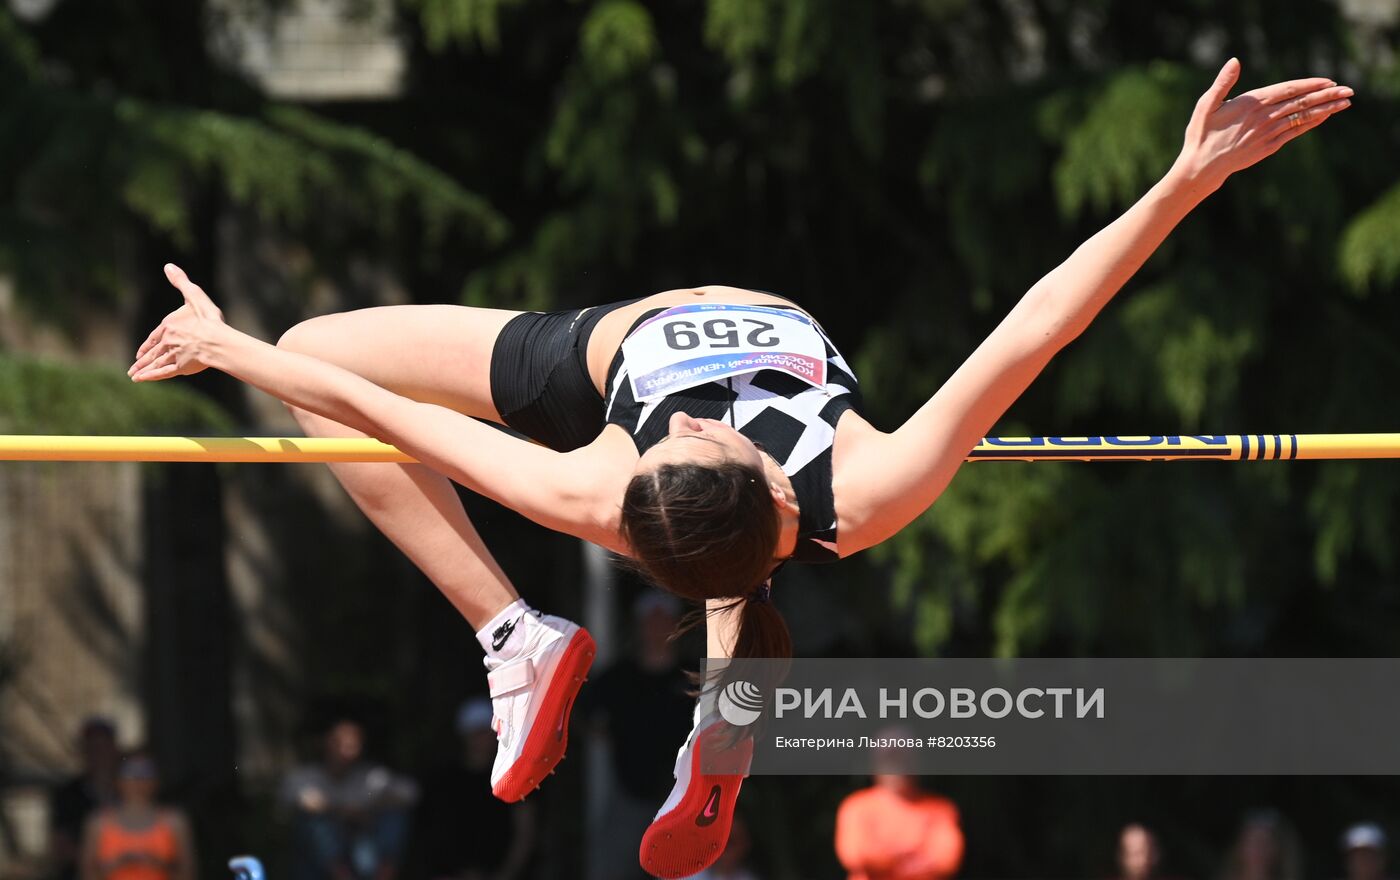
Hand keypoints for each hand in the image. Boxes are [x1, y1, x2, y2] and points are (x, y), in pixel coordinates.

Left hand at [128, 264, 227, 381]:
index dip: (147, 345)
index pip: (154, 337)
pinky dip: (151, 376)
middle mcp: (167, 341)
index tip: (140, 352)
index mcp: (169, 326)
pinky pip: (162, 372)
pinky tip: (142, 379)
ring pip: (155, 363)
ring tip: (134, 376)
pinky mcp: (180, 367)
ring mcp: (173, 355)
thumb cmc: (208, 319)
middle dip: (142, 361)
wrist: (217, 341)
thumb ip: (181, 282)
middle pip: (152, 352)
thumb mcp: (194, 296)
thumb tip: (168, 266)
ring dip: (143, 370)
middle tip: (132, 368)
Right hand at [1171, 58, 1351, 191]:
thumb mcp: (1206, 104)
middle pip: (1302, 102)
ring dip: (1326, 109)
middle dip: (1328, 96)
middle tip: (1349, 90)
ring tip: (1345, 103)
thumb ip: (1223, 83)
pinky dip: (1311, 123)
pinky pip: (1295, 132)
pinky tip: (1323, 117)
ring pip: (1303, 117)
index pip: (1289, 89)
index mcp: (1252, 103)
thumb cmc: (1201, 133)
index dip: (1311, 85)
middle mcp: (1264, 117)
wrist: (1202, 165)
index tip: (1329, 82)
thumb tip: (1235, 61)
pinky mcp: (1269, 146)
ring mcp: (1269, 133)